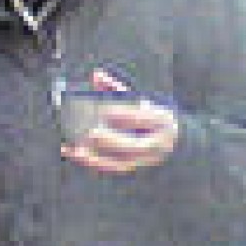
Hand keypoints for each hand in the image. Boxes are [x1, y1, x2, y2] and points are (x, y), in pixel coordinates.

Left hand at [57, 74, 179, 176]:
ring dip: (96, 158)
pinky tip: (75, 155)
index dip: (125, 116)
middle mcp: (159, 143)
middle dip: (111, 141)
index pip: (144, 119)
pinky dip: (92, 163)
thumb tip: (96, 76)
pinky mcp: (135, 168)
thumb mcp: (139, 99)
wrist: (170, 138)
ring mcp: (148, 159)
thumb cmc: (146, 114)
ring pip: (122, 163)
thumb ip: (117, 88)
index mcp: (162, 121)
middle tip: (91, 133)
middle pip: (135, 146)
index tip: (106, 112)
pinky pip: (113, 169)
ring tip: (75, 149)